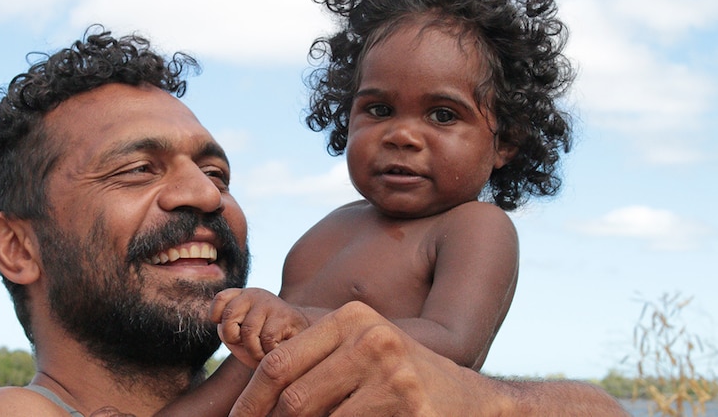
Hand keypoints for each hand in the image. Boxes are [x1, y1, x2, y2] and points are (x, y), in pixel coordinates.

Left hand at [211, 288, 309, 368]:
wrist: (299, 343)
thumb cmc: (264, 343)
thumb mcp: (240, 334)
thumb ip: (226, 329)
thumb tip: (221, 326)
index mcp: (242, 296)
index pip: (220, 299)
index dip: (218, 318)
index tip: (231, 331)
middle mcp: (255, 294)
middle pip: (229, 318)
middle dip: (234, 338)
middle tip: (247, 344)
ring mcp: (271, 303)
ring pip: (248, 331)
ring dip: (253, 350)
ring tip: (262, 350)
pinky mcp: (286, 316)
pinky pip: (266, 339)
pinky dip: (267, 351)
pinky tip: (274, 349)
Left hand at [228, 301, 503, 416]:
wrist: (472, 401)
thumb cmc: (400, 382)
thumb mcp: (358, 357)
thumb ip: (311, 369)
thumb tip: (253, 405)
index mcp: (349, 317)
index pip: (278, 363)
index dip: (250, 402)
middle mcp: (370, 335)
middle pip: (293, 397)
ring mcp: (393, 371)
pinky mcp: (408, 404)